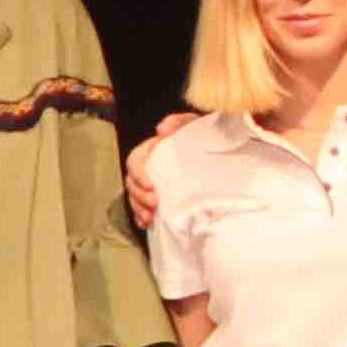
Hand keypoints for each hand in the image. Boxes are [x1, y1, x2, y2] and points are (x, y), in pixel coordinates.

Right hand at [122, 111, 194, 234]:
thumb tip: (161, 130)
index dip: (139, 175)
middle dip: (139, 196)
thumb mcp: (190, 124)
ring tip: (150, 217)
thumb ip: (176, 122)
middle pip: (132, 183)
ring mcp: (150, 183)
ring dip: (139, 208)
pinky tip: (146, 224)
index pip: (135, 161)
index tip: (151, 186)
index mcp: (150, 150)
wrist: (214, 148)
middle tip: (154, 204)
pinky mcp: (156, 196)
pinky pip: (141, 208)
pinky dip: (141, 217)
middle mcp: (147, 167)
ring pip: (134, 197)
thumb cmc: (199, 135)